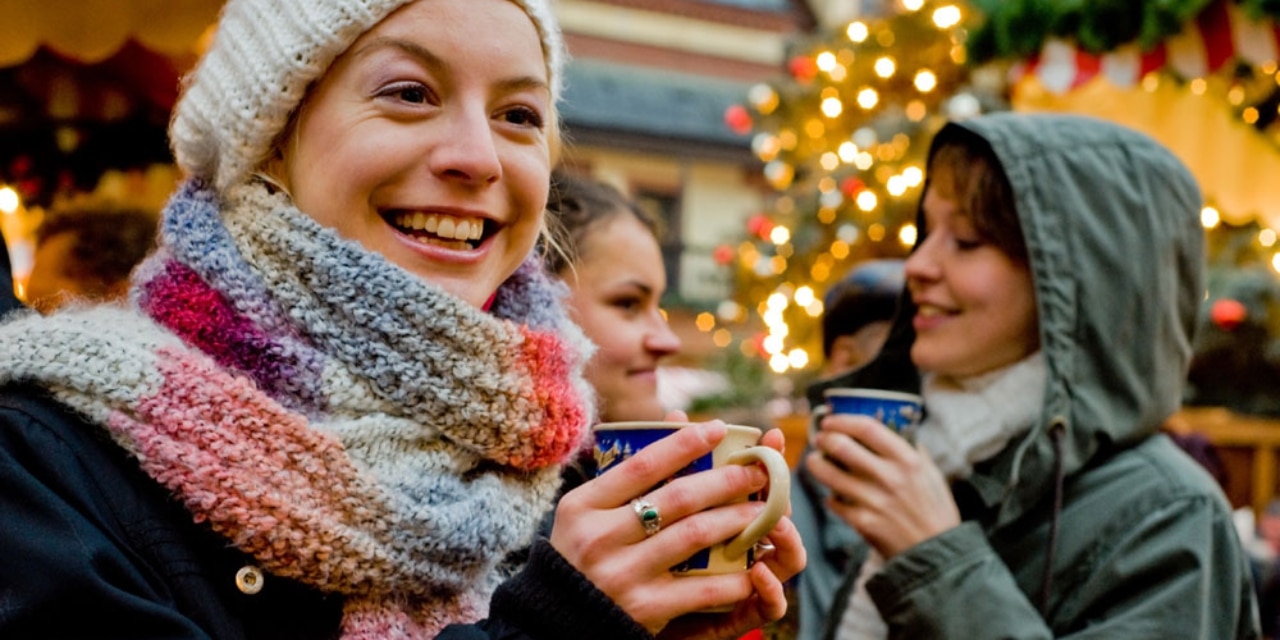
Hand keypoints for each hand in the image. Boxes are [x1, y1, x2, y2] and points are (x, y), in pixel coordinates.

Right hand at [551, 420, 803, 636]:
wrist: (558, 622)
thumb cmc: (580, 555)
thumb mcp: (585, 511)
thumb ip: (626, 474)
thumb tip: (676, 420)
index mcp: (583, 506)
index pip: (641, 465)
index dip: (683, 444)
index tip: (718, 428)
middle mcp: (600, 538)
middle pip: (677, 498)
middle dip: (725, 480)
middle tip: (756, 470)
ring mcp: (623, 574)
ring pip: (694, 536)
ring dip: (736, 519)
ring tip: (762, 510)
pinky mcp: (644, 609)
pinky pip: (700, 588)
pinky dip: (732, 576)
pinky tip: (753, 565)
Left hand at [658, 425, 805, 639]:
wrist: (617, 616)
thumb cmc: (641, 561)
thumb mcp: (652, 514)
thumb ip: (667, 469)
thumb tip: (674, 414)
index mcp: (730, 517)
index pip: (759, 485)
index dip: (770, 460)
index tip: (773, 436)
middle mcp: (745, 547)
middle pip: (779, 516)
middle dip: (781, 494)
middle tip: (776, 476)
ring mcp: (748, 582)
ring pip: (787, 558)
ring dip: (787, 538)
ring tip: (778, 523)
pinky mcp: (740, 617)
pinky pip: (768, 605)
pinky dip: (770, 589)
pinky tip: (759, 573)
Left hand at [804, 413, 958, 557]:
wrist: (938, 555)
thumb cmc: (935, 512)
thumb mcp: (932, 476)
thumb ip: (914, 452)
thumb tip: (897, 430)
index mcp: (908, 460)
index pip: (867, 428)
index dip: (843, 420)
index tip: (830, 420)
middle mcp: (890, 477)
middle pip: (842, 446)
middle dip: (824, 439)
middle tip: (819, 439)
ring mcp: (875, 500)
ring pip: (829, 474)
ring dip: (816, 465)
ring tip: (815, 462)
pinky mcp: (863, 523)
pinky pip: (834, 502)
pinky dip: (830, 497)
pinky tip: (833, 496)